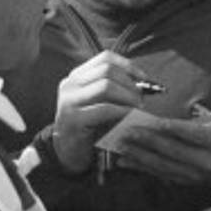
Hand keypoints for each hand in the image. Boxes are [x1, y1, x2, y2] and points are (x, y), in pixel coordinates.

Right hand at [52, 51, 145, 172]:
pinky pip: (104, 109)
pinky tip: (130, 117)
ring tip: (137, 108)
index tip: (143, 78)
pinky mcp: (73, 118)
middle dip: (130, 83)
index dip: (128, 65)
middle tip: (141, 99)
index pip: (105, 58)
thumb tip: (142, 84)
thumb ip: (114, 90)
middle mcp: (70, 84)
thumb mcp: (98, 103)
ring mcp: (69, 100)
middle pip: (107, 70)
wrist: (67, 152)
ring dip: (128, 96)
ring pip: (106, 86)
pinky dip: (122, 111)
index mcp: (77, 77)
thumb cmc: (88, 127)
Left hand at [116, 116, 210, 185]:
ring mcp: (196, 176)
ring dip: (140, 155)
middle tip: (129, 131)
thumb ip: (196, 121)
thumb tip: (164, 120)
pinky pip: (159, 174)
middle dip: (150, 141)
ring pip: (164, 165)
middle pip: (175, 151)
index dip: (176, 128)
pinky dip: (141, 167)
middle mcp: (209, 163)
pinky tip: (125, 160)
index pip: (196, 135)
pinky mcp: (185, 182)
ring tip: (122, 145)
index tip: (157, 121)